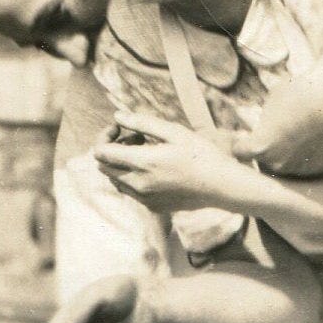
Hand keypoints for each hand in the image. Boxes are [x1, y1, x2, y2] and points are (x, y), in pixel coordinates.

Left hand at [95, 111, 242, 212]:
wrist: (222, 187)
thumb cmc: (202, 154)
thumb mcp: (174, 131)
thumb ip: (142, 123)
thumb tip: (117, 116)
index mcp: (142, 162)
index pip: (100, 153)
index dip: (104, 136)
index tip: (120, 128)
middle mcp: (138, 184)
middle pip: (103, 167)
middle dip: (112, 149)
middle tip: (136, 138)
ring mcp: (144, 198)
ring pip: (116, 180)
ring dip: (122, 164)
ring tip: (147, 152)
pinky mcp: (152, 207)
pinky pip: (131, 191)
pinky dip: (134, 177)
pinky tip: (157, 168)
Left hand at [231, 71, 322, 176]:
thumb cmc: (301, 94)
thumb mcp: (272, 102)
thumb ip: (265, 123)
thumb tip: (267, 128)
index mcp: (259, 148)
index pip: (240, 152)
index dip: (241, 143)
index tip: (244, 137)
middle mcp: (277, 165)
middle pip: (264, 165)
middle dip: (267, 155)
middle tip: (276, 138)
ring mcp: (301, 171)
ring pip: (289, 169)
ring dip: (290, 158)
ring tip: (301, 137)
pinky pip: (312, 168)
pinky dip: (312, 159)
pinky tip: (317, 140)